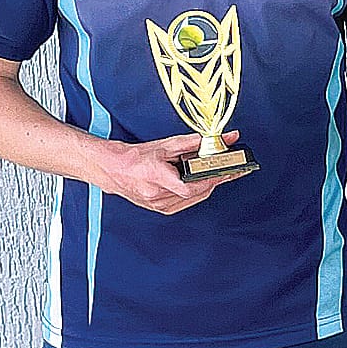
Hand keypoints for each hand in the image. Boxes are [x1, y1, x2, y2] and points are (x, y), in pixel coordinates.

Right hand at [91, 130, 248, 213]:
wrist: (112, 169)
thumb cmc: (134, 157)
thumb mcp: (165, 145)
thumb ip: (192, 143)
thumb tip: (215, 139)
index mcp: (156, 178)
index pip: (191, 185)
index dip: (212, 179)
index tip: (228, 170)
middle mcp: (157, 195)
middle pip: (196, 191)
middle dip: (216, 179)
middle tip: (234, 169)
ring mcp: (157, 204)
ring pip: (193, 197)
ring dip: (207, 185)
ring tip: (221, 173)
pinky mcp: (159, 208)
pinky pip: (185, 202)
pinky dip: (196, 192)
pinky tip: (203, 182)